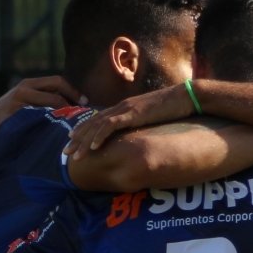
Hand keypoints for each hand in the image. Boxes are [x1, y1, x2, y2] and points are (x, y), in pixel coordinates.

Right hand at [0, 73, 83, 134]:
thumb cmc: (9, 118)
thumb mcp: (24, 102)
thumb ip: (42, 100)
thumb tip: (72, 105)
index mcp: (28, 84)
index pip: (57, 81)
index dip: (73, 91)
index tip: (85, 102)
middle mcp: (23, 89)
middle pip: (57, 88)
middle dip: (73, 99)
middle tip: (85, 112)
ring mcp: (18, 102)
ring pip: (51, 104)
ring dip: (66, 113)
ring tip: (76, 123)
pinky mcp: (14, 115)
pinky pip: (40, 119)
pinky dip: (52, 125)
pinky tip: (60, 134)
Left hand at [64, 83, 194, 158]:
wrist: (186, 96)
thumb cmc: (174, 108)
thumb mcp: (154, 119)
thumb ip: (143, 126)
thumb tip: (139, 138)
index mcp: (126, 108)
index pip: (99, 120)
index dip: (85, 131)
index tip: (74, 142)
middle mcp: (122, 107)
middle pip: (93, 123)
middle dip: (78, 138)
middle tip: (66, 153)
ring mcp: (126, 109)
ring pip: (98, 126)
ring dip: (84, 141)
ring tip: (74, 155)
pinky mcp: (133, 113)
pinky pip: (112, 126)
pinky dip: (100, 136)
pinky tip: (93, 147)